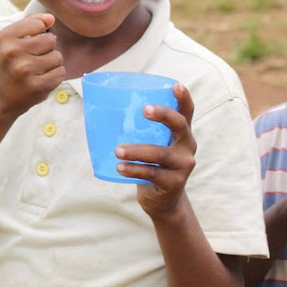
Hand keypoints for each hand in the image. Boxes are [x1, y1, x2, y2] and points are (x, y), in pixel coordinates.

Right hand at [0, 13, 65, 116]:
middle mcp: (12, 52)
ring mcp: (25, 70)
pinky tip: (41, 79)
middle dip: (46, 49)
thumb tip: (51, 18)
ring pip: (58, 57)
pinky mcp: (37, 86)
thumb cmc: (7, 66)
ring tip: (36, 70)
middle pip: (51, 40)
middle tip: (32, 59)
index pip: (38, 24)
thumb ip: (30, 23)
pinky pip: (60, 72)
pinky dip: (54, 76)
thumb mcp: (9, 40)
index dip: (39, 33)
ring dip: (51, 63)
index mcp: (4, 37)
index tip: (28, 43)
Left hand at [116, 82, 196, 218]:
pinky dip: (134, 170)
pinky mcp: (174, 183)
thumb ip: (140, 131)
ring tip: (117, 150)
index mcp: (182, 132)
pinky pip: (152, 173)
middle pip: (180, 125)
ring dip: (137, 150)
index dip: (183, 97)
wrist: (163, 201)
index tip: (175, 85)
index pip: (187, 111)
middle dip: (163, 115)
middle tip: (143, 110)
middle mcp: (187, 146)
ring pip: (161, 153)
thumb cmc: (151, 164)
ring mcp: (183, 165)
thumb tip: (99, 109)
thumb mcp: (152, 144)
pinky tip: (120, 167)